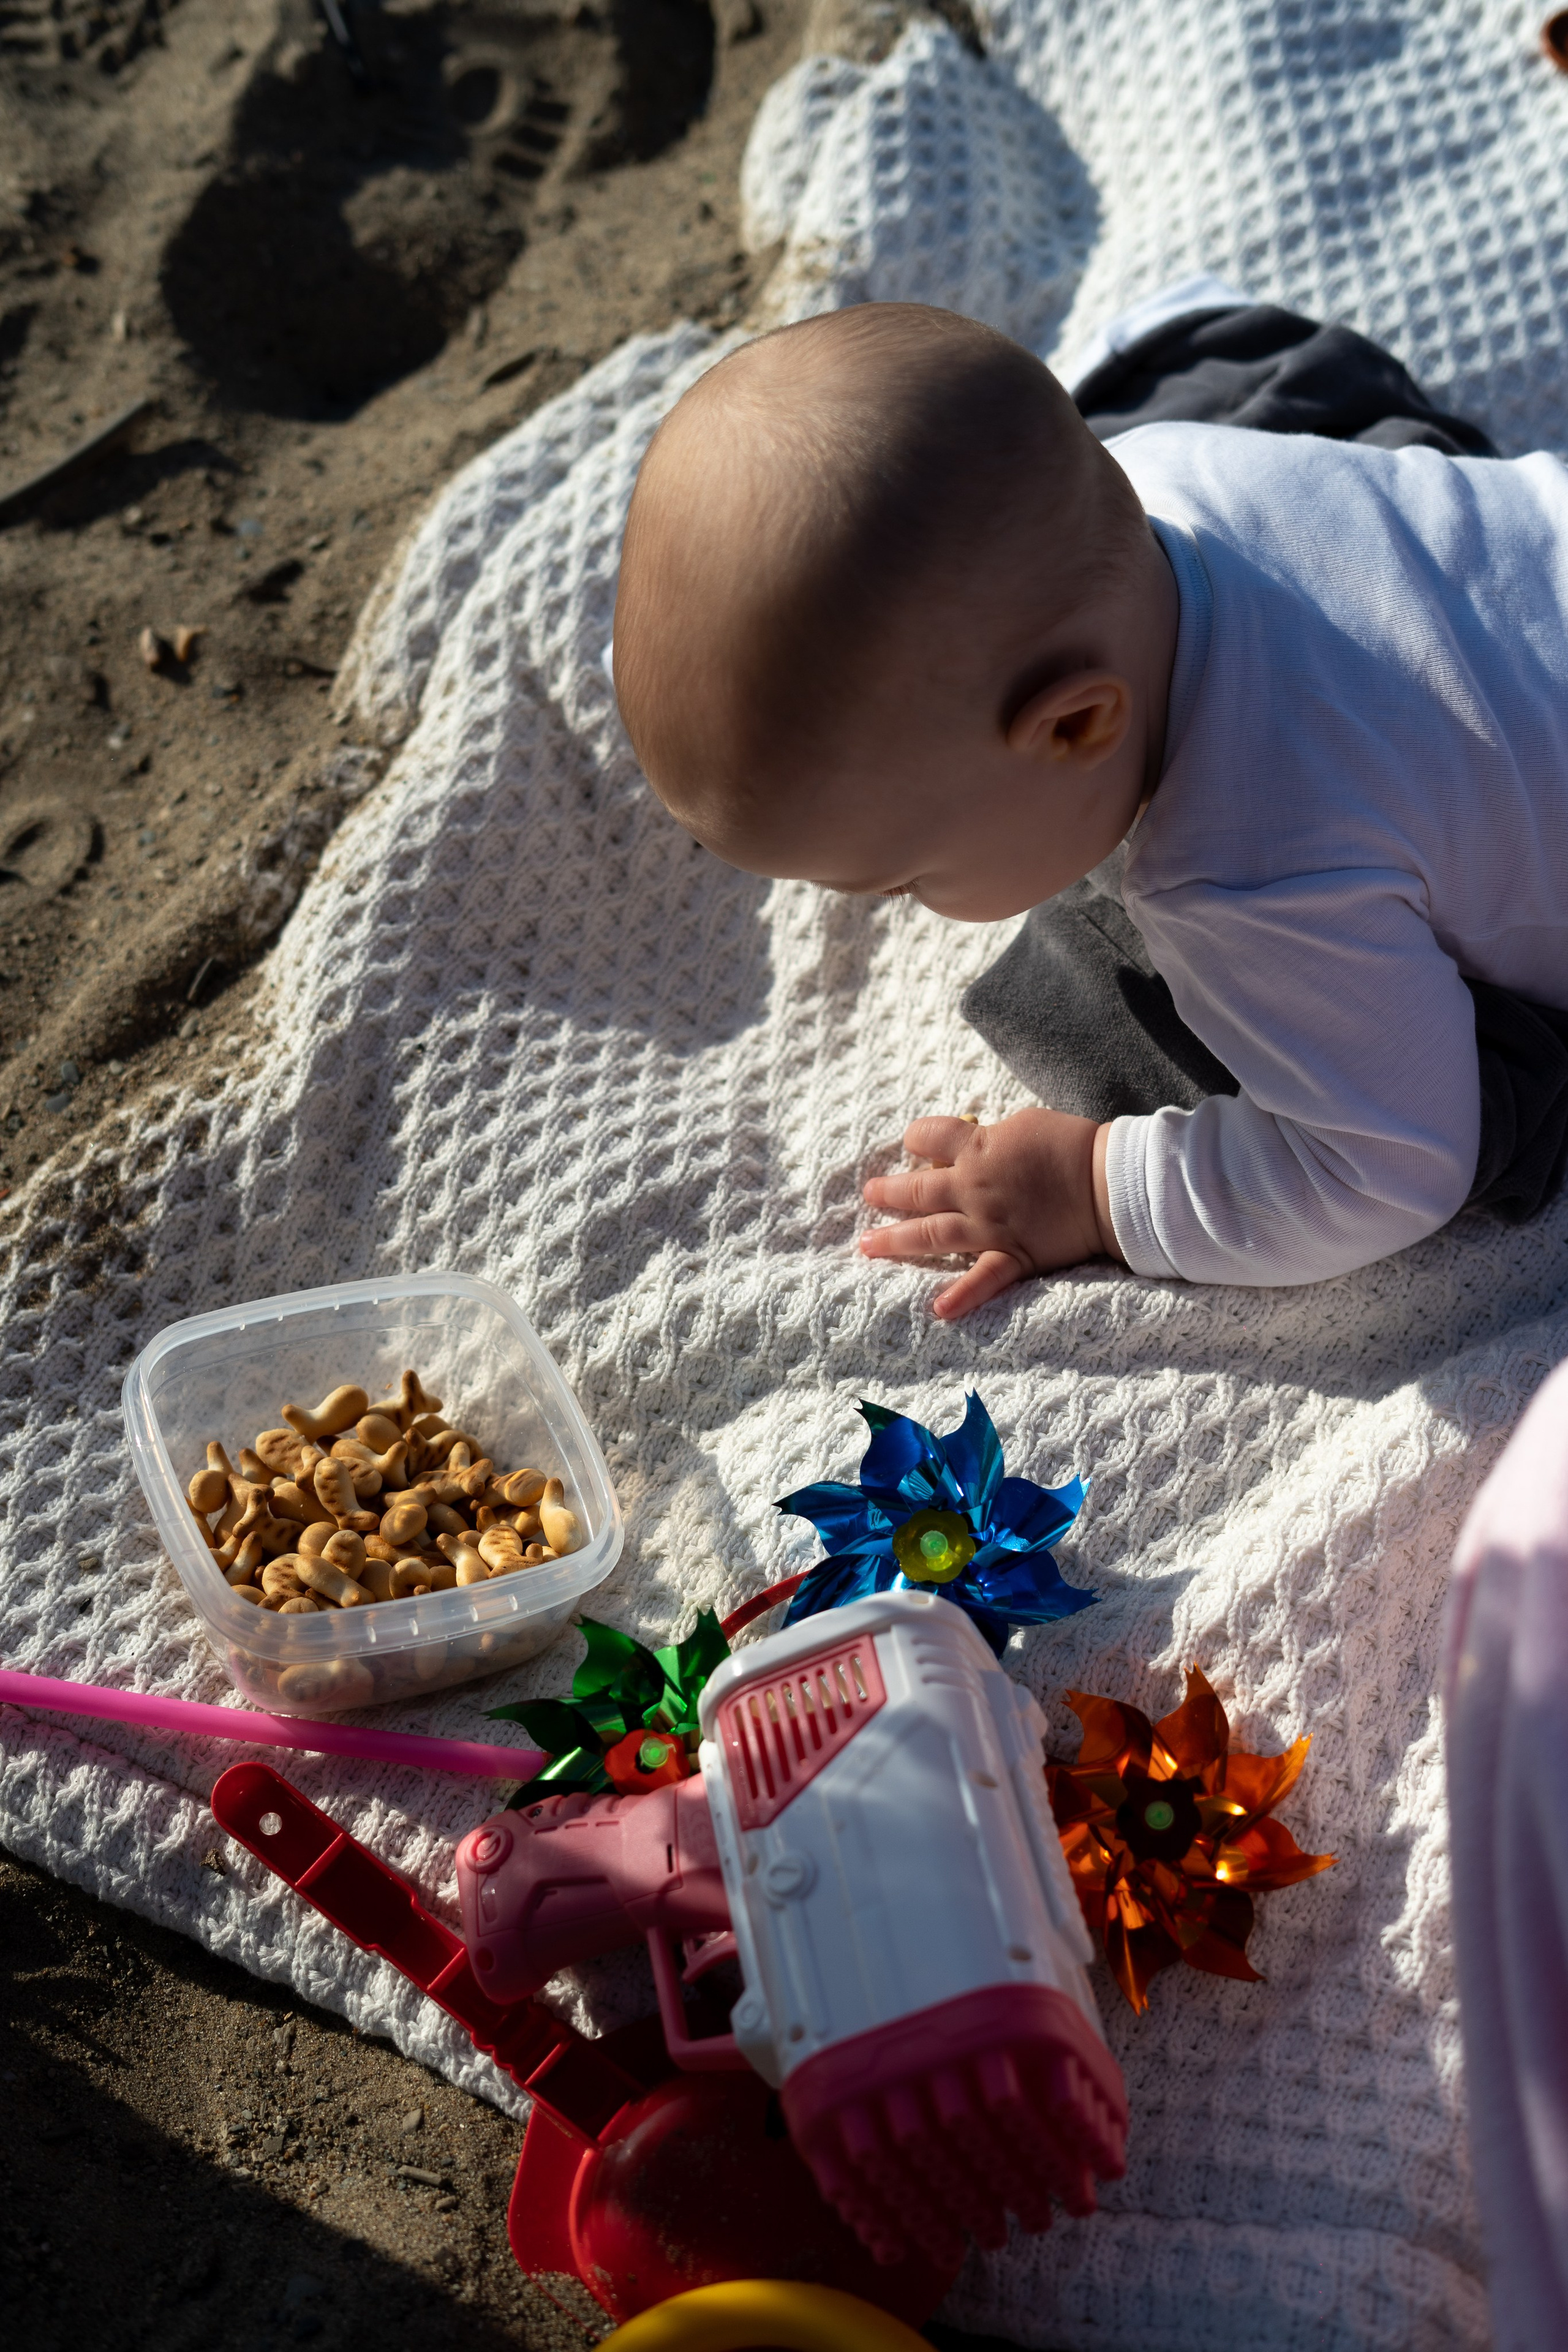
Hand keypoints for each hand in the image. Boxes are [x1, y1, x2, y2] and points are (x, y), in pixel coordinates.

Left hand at [860, 1109, 1123, 1317]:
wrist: (1109, 1182)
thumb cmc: (1072, 1145)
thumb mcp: (1025, 1124)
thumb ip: (992, 1136)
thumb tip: (971, 1141)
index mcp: (978, 1150)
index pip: (931, 1136)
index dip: (918, 1137)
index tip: (912, 1142)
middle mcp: (974, 1189)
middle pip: (919, 1190)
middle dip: (889, 1193)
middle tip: (870, 1195)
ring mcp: (990, 1226)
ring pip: (932, 1234)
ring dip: (896, 1240)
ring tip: (868, 1244)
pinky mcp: (1014, 1255)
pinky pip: (983, 1279)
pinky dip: (962, 1296)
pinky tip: (938, 1308)